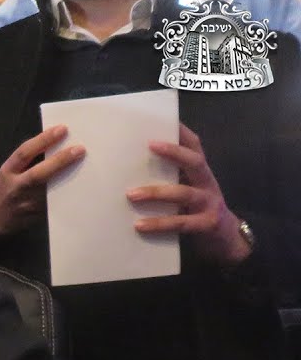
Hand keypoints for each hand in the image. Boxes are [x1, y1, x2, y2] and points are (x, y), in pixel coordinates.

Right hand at [0, 126, 84, 236]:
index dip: (43, 140)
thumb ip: (27, 161)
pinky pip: (54, 203)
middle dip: (60, 160)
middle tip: (80, 149)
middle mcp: (16, 187)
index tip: (62, 129)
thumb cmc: (3, 188)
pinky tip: (82, 186)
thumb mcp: (8, 171)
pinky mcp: (37, 215)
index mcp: (8, 171)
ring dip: (70, 179)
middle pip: (39, 173)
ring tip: (88, 167)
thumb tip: (55, 145)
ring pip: (50, 190)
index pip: (24, 153)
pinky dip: (68, 194)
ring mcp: (26, 203)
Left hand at [129, 124, 249, 265]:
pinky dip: (160, 223)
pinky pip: (181, 223)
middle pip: (194, 162)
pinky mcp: (206, 224)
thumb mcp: (188, 192)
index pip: (195, 146)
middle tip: (150, 145)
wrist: (228, 240)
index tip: (164, 119)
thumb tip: (133, 170)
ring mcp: (209, 204)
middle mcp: (207, 183)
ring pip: (183, 193)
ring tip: (131, 194)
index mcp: (200, 173)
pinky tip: (140, 225)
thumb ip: (171, 180)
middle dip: (174, 152)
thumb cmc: (199, 212)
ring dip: (156, 192)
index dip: (182, 133)